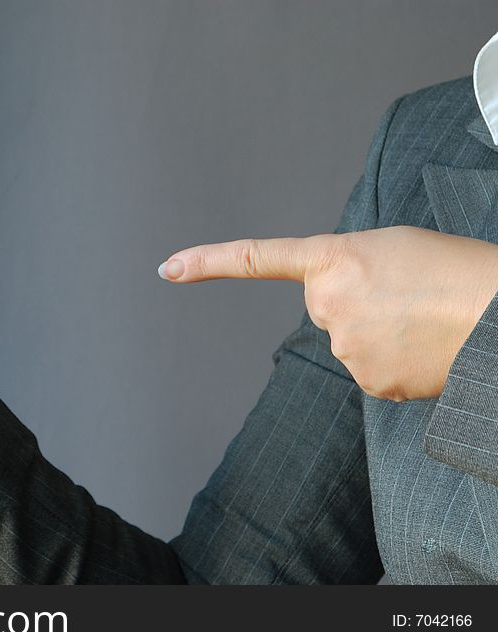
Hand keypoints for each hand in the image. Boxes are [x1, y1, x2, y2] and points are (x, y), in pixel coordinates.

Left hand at [158, 226, 497, 400]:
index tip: (168, 268)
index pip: (256, 258)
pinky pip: (372, 372)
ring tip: (422, 319)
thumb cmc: (455, 269)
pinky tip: (423, 347)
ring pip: (352, 343)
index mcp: (332, 259)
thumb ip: (349, 268)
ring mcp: (345, 348)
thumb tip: (338, 311)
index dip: (208, 262)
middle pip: (328, 310)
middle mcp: (327, 305)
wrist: (497, 313)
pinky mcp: (369, 383)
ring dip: (380, 334)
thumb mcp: (392, 247)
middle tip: (405, 295)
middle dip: (358, 305)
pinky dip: (394, 363)